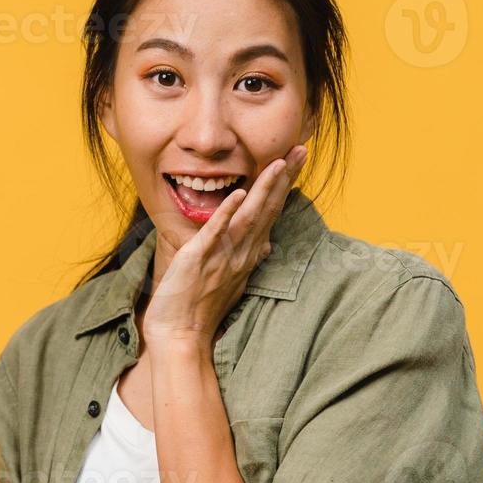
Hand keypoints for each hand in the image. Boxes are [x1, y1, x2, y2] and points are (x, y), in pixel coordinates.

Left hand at [142, 144, 308, 347]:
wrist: (181, 333)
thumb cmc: (200, 306)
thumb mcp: (230, 278)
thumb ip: (247, 257)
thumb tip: (266, 245)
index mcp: (247, 253)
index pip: (271, 212)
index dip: (285, 185)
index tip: (296, 159)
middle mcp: (242, 252)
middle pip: (268, 209)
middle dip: (285, 178)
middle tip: (301, 149)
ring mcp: (224, 256)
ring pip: (249, 217)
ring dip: (264, 189)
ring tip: (278, 163)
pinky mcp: (200, 259)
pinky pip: (216, 233)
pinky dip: (226, 214)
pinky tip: (238, 195)